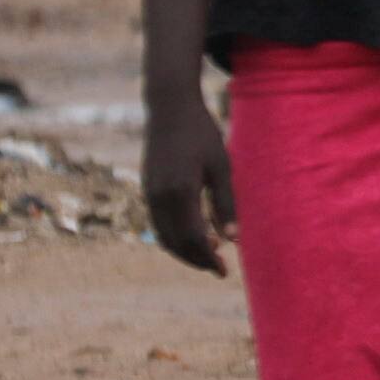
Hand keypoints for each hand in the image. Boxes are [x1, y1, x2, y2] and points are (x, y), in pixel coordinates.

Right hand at [142, 95, 237, 274]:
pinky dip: (174, 236)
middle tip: (219, 269)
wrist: (169, 109)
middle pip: (176, 243)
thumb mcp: (222, 166)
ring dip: (184, 251)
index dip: (208, 258)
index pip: (193, 238)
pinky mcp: (146, 189)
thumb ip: (226, 204)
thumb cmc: (202, 134)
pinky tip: (193, 237)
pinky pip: (158, 223)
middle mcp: (159, 197)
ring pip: (163, 236)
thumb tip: (233, 239)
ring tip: (208, 256)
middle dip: (197, 260)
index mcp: (181, 191)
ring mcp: (149, 193)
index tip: (224, 270)